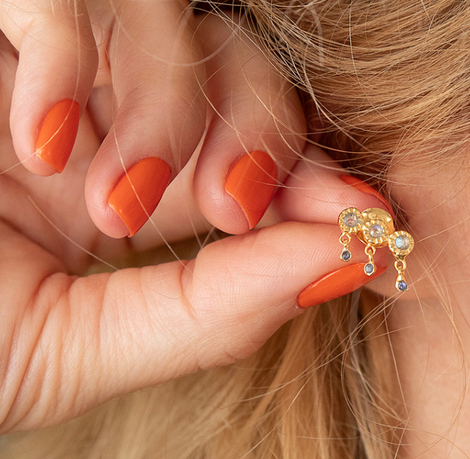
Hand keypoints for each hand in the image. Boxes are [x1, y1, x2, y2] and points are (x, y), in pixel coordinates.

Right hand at [0, 0, 391, 431]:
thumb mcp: (76, 354)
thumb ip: (211, 316)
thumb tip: (343, 266)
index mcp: (115, 192)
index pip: (255, 162)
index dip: (320, 184)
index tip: (374, 222)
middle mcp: (89, 114)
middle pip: (242, 73)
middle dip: (263, 137)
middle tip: (236, 207)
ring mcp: (31, 54)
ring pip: (173, 19)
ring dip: (171, 111)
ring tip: (110, 200)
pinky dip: (71, 54)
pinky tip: (40, 142)